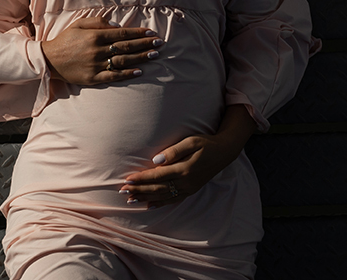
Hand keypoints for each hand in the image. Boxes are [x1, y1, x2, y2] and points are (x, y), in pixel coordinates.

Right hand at [41, 17, 163, 85]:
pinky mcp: (93, 78)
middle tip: (160, 43)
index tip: (151, 33)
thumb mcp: (78, 24)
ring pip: (123, 61)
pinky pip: (114, 76)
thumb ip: (97, 22)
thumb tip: (116, 24)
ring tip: (154, 55)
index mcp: (95, 36)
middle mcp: (97, 50)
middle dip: (145, 44)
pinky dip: (127, 74)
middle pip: (126, 47)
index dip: (138, 33)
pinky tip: (139, 71)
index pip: (122, 34)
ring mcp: (96, 65)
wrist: (49, 60)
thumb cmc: (65, 40)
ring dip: (141, 58)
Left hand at [120, 105, 256, 207]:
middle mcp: (186, 182)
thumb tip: (156, 160)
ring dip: (146, 198)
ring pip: (163, 196)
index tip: (127, 180)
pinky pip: (173, 200)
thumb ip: (173, 151)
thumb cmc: (206, 143)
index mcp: (184, 169)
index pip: (157, 176)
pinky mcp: (191, 190)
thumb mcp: (191, 142)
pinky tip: (150, 205)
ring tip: (131, 200)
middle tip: (123, 191)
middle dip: (139, 190)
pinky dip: (160, 203)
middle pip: (158, 188)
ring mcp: (189, 188)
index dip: (141, 179)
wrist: (224, 152)